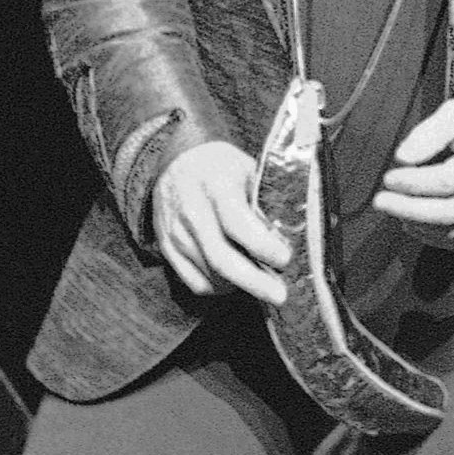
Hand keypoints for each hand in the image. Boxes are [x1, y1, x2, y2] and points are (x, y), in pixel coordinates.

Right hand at [151, 141, 289, 304]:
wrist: (179, 159)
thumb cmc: (223, 167)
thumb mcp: (248, 170)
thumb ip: (263, 202)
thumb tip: (286, 238)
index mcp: (215, 185)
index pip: (237, 224)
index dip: (262, 246)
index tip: (284, 259)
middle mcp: (191, 210)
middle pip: (221, 259)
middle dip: (254, 282)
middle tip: (280, 295)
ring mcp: (175, 231)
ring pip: (209, 275)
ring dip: (239, 286)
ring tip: (263, 285)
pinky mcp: (166, 247)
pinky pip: (194, 282)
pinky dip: (217, 288)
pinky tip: (235, 281)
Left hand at [372, 93, 453, 251]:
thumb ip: (429, 132)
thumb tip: (402, 158)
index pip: (449, 180)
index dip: (415, 184)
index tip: (389, 178)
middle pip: (451, 212)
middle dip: (410, 210)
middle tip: (380, 200)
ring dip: (418, 225)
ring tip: (394, 208)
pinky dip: (434, 238)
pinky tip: (413, 223)